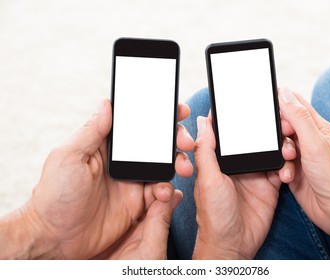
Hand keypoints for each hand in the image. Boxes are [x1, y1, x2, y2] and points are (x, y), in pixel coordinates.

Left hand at [8, 99, 193, 258]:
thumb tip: (107, 103)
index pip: (137, 124)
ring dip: (178, 162)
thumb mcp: (69, 157)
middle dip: (176, 139)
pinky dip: (167, 190)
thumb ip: (92, 131)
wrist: (55, 237)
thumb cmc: (54, 195)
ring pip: (163, 166)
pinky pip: (160, 192)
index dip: (159, 115)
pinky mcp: (137, 203)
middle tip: (185, 142)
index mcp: (107, 145)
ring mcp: (132, 182)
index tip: (178, 110)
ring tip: (184, 168)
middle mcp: (122, 161)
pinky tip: (164, 193)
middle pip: (156, 144)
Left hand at [192, 113, 295, 258]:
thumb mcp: (208, 179)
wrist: (233, 244)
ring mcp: (254, 173)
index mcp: (219, 160)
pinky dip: (287, 164)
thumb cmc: (214, 215)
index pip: (226, 132)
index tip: (242, 99)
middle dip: (262, 126)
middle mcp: (237, 163)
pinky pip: (281, 168)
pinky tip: (289, 163)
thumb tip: (203, 121)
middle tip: (275, 116)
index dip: (232, 117)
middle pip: (251, 137)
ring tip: (286, 141)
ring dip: (278, 143)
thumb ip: (206, 150)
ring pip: (269, 149)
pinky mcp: (270, 185)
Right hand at [278, 87, 329, 258]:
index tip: (270, 113)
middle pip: (283, 126)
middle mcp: (308, 140)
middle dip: (277, 134)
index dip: (281, 105)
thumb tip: (284, 94)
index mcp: (317, 127)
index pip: (296, 104)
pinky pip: (278, 164)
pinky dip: (279, 169)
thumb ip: (298, 118)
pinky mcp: (293, 172)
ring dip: (279, 154)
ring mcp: (300, 156)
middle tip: (284, 145)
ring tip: (288, 162)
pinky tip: (287, 177)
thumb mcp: (314, 143)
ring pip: (278, 146)